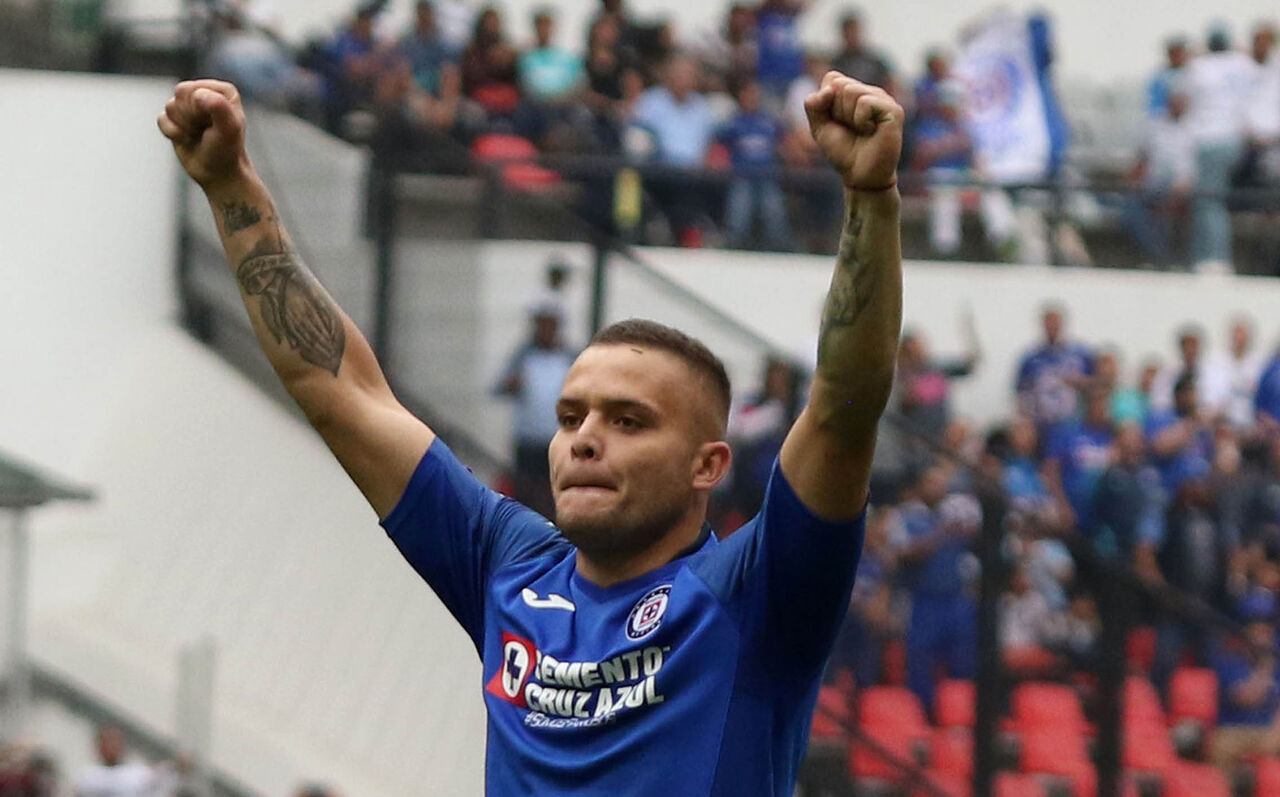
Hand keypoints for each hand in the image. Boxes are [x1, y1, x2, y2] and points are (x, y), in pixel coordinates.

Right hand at [157, 80, 250, 190]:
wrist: (218, 174)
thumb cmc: (227, 151)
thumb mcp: (229, 129)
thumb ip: (219, 107)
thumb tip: (199, 94)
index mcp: (223, 91)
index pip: (193, 90)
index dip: (197, 110)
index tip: (212, 125)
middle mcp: (207, 93)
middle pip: (180, 93)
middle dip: (189, 117)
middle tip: (205, 130)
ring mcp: (191, 106)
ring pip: (170, 106)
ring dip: (183, 126)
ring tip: (199, 135)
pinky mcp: (177, 118)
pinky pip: (162, 119)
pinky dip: (173, 133)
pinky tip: (187, 139)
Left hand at [804, 71, 902, 190]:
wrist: (859, 175)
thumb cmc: (843, 151)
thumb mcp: (819, 127)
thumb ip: (813, 105)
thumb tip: (828, 89)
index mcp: (855, 91)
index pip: (831, 78)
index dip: (826, 102)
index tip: (836, 121)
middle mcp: (870, 91)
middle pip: (840, 84)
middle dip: (837, 111)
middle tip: (850, 128)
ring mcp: (883, 99)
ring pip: (851, 91)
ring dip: (848, 117)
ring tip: (861, 130)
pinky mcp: (893, 110)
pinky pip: (865, 102)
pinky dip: (860, 121)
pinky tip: (871, 131)